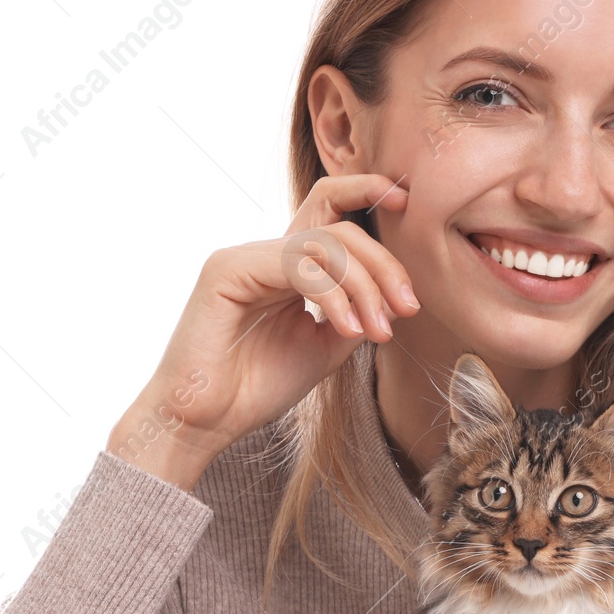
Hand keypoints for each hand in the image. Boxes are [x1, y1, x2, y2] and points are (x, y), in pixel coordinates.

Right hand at [106, 172, 417, 488]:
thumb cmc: (256, 388)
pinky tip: (348, 329)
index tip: (406, 206)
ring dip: (365, 287)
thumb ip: (355, 314)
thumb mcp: (324, 348)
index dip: (366, 192)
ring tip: (378, 331)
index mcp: (288, 266)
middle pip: (339, 227)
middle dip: (384, 264)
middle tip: (408, 307)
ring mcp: (244, 256)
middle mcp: (266, 254)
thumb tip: (394, 295)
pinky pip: (297, 265)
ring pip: (324, 245)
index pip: (329, 209)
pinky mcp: (227, 269)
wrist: (206, 421)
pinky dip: (333, 295)